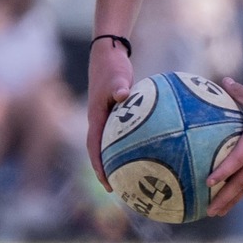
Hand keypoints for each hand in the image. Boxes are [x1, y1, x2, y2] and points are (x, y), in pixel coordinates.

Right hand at [85, 39, 134, 188]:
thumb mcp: (116, 75)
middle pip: (100, 151)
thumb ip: (119, 86)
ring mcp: (107, 117)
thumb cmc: (112, 65)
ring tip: (131, 175)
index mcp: (96, 117)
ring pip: (110, 143)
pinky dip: (130, 143)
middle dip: (106, 170)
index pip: (94, 147)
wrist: (108, 54)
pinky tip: (148, 148)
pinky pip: (122, 133)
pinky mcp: (116, 113)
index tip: (107, 182)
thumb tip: (123, 94)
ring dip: (116, 159)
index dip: (98, 166)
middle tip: (118, 188)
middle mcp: (99, 120)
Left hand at [205, 78, 242, 217]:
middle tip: (209, 211)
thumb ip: (240, 92)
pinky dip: (242, 192)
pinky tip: (233, 198)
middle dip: (224, 198)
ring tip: (217, 212)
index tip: (209, 182)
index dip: (223, 171)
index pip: (237, 159)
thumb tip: (224, 81)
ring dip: (232, 200)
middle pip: (241, 182)